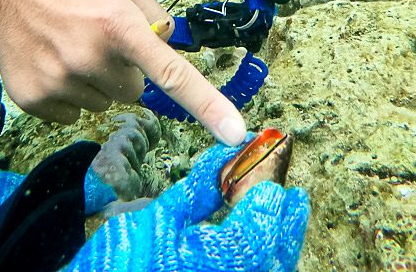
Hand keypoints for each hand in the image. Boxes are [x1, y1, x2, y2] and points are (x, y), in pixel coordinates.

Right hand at [0, 0, 246, 143]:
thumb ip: (152, 12)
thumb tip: (169, 43)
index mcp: (119, 24)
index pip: (171, 72)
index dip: (207, 104)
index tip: (234, 133)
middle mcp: (91, 57)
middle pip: (134, 91)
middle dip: (123, 70)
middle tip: (96, 38)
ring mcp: (61, 81)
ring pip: (104, 103)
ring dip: (95, 82)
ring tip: (69, 45)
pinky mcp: (36, 99)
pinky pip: (73, 114)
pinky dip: (68, 94)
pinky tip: (51, 60)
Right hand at [64, 138, 309, 271]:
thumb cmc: (121, 260)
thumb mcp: (158, 217)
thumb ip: (199, 188)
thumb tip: (226, 154)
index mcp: (209, 262)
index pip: (256, 232)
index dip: (269, 203)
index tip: (275, 181)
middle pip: (273, 257)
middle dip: (286, 226)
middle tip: (294, 198)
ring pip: (269, 271)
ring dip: (280, 244)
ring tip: (285, 217)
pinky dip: (265, 260)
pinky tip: (262, 244)